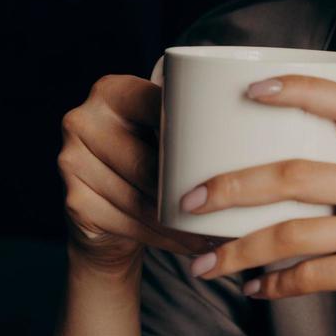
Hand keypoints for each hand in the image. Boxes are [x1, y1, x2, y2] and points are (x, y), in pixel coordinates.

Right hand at [56, 74, 226, 274]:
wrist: (105, 208)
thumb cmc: (153, 158)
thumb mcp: (171, 131)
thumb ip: (197, 117)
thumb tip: (266, 120)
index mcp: (112, 90)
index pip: (162, 109)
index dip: (196, 136)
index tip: (240, 159)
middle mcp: (82, 119)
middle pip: (149, 160)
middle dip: (191, 189)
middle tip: (237, 207)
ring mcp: (70, 160)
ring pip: (140, 196)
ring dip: (182, 221)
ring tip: (222, 233)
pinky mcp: (72, 200)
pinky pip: (126, 222)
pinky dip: (163, 237)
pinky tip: (190, 245)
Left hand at [180, 75, 335, 335]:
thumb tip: (276, 174)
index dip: (301, 88)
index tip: (253, 88)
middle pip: (296, 173)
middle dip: (232, 186)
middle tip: (190, 199)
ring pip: (293, 233)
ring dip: (237, 251)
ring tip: (203, 265)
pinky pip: (311, 276)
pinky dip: (274, 286)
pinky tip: (254, 290)